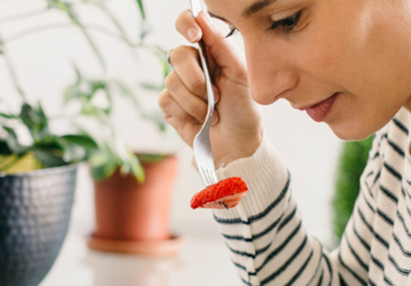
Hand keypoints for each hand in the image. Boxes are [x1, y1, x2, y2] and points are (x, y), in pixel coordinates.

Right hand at [160, 10, 262, 168]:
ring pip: (172, 81)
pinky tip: (200, 119)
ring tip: (212, 112)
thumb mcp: (240, 74)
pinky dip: (187, 112)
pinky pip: (167, 100)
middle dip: (197, 79)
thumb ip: (221, 45)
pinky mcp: (169, 105)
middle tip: (216, 94)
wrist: (237, 144)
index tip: (194, 35)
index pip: (189, 24)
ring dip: (197, 102)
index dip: (186, 23)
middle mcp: (192, 64)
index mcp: (210, 51)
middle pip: (177, 54)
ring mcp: (179, 85)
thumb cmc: (243, 108)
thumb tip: (201, 16)